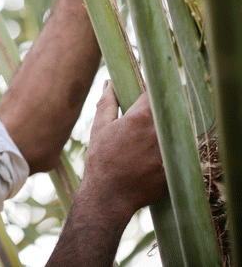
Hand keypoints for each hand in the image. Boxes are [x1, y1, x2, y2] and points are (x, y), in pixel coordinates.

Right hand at [82, 81, 167, 215]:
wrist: (109, 195)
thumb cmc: (101, 160)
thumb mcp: (100, 128)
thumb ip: (107, 103)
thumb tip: (108, 83)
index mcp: (141, 118)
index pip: (154, 96)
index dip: (148, 97)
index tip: (143, 102)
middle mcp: (160, 133)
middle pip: (168, 114)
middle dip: (159, 116)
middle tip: (145, 126)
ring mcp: (170, 152)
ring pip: (176, 134)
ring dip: (166, 135)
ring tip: (147, 146)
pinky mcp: (175, 169)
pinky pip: (178, 155)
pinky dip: (170, 154)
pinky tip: (152, 161)